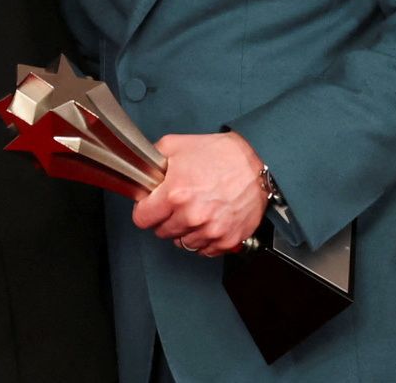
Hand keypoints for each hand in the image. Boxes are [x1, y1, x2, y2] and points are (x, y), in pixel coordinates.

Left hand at [132, 131, 268, 256]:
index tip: (150, 206)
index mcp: (175, 194)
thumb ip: (152, 160)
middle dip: (165, 219)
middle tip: (176, 204)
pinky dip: (204, 239)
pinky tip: (208, 222)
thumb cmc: (218, 154)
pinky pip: (205, 250)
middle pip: (162, 232)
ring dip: (184, 230)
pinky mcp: (228, 240)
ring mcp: (211, 230)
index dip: (144, 210)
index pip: (142, 219)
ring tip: (194, 211)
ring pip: (183, 243)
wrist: (254, 164)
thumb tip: (141, 171)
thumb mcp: (175, 146)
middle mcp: (192, 216)